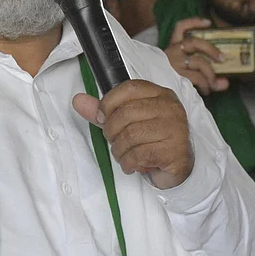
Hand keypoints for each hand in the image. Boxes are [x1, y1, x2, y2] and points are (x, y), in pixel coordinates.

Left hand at [73, 80, 192, 188]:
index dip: (109, 102)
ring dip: (119, 151)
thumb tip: (77, 100)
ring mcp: (176, 129)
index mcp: (160, 94)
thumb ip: (103, 111)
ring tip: (123, 155)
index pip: (130, 88)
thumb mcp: (125, 122)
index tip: (102, 118)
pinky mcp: (176, 151)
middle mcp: (171, 108)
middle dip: (112, 131)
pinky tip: (132, 165)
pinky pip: (140, 155)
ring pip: (132, 136)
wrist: (177, 167)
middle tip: (114, 141)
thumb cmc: (149, 140)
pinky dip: (129, 163)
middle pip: (127, 113)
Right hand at [162, 17, 228, 94]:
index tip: (208, 23)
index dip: (194, 22)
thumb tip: (225, 82)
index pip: (180, 27)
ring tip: (213, 84)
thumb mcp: (182, 73)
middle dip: (211, 49)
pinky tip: (206, 90)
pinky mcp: (175, 76)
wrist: (150, 94)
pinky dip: (206, 84)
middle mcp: (172, 52)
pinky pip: (197, 78)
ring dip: (211, 74)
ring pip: (199, 62)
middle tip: (222, 59)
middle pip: (194, 42)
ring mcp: (173, 64)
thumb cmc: (168, 81)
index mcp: (172, 47)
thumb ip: (206, 75)